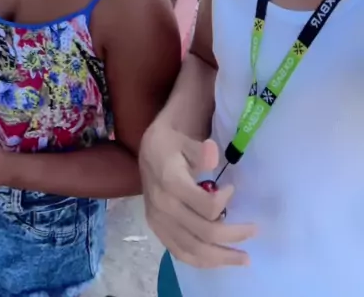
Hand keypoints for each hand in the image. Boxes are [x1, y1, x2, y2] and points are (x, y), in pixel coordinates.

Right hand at [139, 124, 255, 267]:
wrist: (148, 152)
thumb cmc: (171, 144)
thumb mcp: (185, 140)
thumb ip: (200, 151)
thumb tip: (213, 156)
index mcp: (171, 183)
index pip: (206, 206)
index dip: (224, 201)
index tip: (232, 189)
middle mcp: (164, 207)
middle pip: (204, 232)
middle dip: (233, 235)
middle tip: (254, 231)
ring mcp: (159, 222)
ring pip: (193, 250)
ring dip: (222, 258)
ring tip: (244, 259)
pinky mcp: (157, 230)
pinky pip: (180, 253)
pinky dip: (202, 261)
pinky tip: (219, 261)